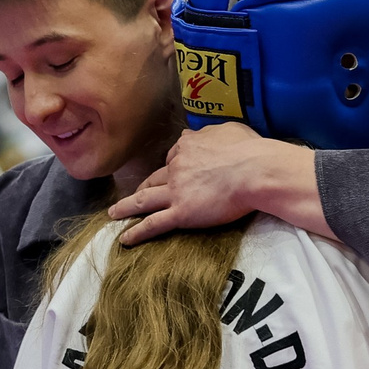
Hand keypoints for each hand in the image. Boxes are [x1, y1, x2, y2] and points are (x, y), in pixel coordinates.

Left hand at [108, 122, 316, 245]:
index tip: (171, 168)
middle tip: (133, 192)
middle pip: (154, 177)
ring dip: (126, 207)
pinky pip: (153, 224)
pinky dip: (137, 232)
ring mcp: (176, 191)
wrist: (255, 170)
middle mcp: (176, 167)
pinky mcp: (181, 213)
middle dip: (142, 185)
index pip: (174, 154)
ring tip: (114, 213)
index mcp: (189, 147)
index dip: (172, 163)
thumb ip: (212, 133)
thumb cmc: (250, 150)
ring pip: (144, 200)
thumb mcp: (230, 130)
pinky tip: (125, 239)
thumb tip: (200, 134)